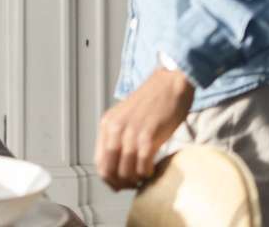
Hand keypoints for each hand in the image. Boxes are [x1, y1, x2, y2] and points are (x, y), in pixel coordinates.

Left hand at [94, 68, 194, 189]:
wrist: (170, 83)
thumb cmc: (153, 102)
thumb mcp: (127, 118)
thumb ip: (120, 137)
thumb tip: (120, 166)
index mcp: (107, 124)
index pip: (99, 162)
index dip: (109, 179)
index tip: (121, 185)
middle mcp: (114, 128)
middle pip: (109, 169)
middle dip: (120, 183)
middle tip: (133, 185)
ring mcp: (130, 131)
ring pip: (125, 169)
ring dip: (134, 180)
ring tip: (143, 178)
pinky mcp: (148, 133)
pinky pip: (142, 163)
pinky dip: (146, 172)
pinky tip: (151, 170)